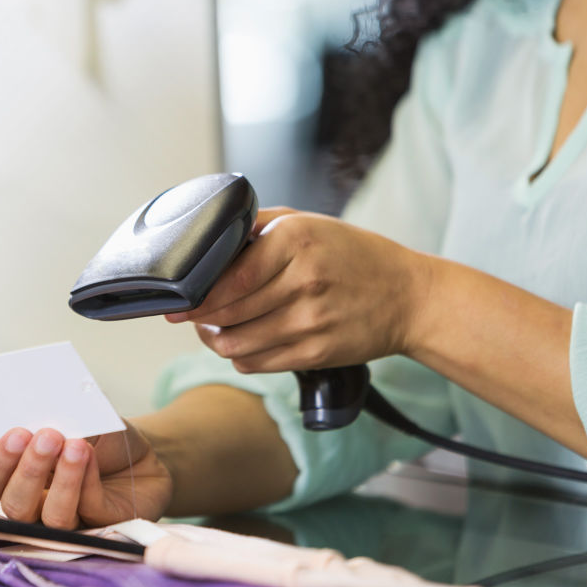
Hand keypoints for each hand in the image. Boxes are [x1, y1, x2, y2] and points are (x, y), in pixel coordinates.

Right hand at [0, 422, 172, 529]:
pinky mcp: (100, 526)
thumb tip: (38, 414)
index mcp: (16, 475)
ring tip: (76, 445)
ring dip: (61, 480)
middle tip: (47, 437)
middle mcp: (35, 503)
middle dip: (28, 471)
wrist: (143, 451)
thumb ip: (52, 418)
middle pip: (13, 506)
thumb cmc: (99, 434)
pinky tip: (91, 455)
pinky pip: (87, 510)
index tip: (15, 435)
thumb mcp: (73, 415)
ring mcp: (67, 518)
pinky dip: (87, 480)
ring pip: (50, 517)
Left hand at [166, 207, 427, 372]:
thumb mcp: (307, 222)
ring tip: (213, 331)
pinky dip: (240, 357)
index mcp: (295, 240)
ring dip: (216, 341)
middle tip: (189, 316)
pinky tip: (241, 345)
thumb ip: (256, 226)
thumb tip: (207, 241)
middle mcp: (303, 280)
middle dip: (200, 318)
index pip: (228, 278)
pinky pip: (258, 363)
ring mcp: (311, 320)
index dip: (196, 295)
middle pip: (227, 312)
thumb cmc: (353, 256)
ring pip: (237, 343)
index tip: (177, 300)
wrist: (409, 296)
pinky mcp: (316, 352)